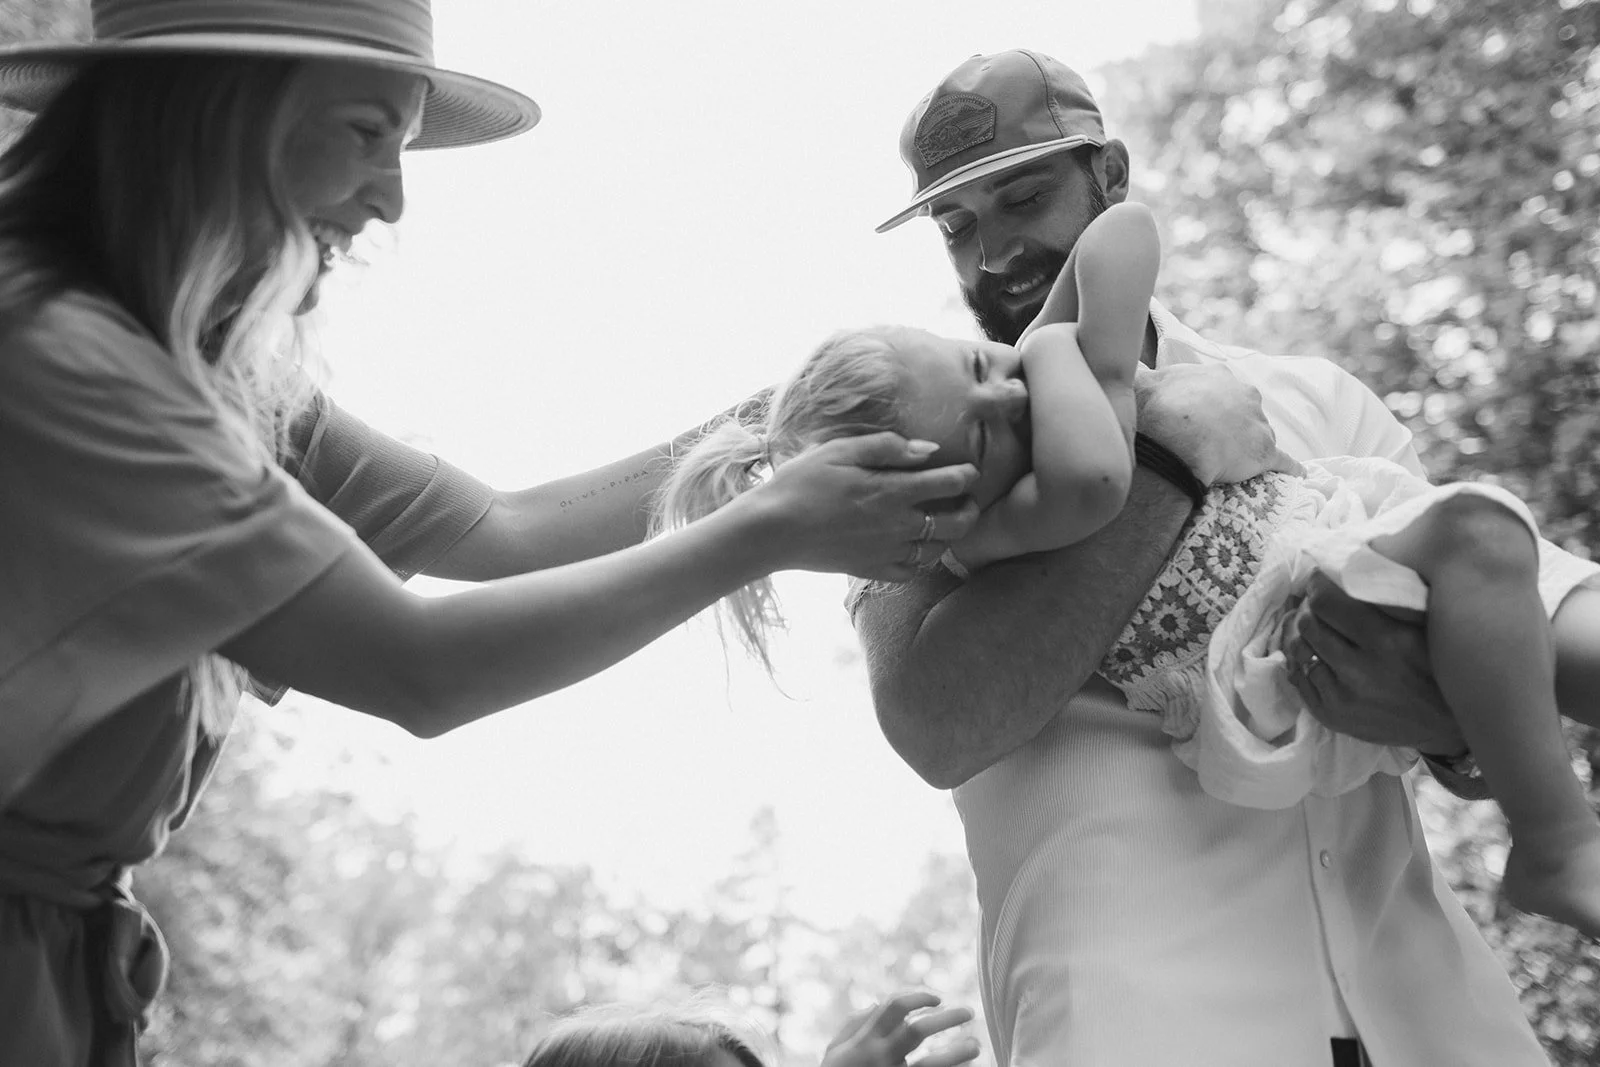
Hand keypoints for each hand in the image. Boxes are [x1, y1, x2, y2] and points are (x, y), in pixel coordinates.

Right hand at [761, 433, 980, 581]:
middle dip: (970, 511)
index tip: (970, 470)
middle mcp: (897, 525)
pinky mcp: (871, 570)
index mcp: (892, 491)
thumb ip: (888, 447)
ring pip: (937, 550)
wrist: (772, 530)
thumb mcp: (840, 450)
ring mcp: (886, 551)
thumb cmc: (802, 483)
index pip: (949, 483)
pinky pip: (910, 571)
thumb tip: (928, 450)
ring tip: (947, 525)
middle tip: (968, 501)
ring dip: (949, 537)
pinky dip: (921, 561)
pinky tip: (915, 548)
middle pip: (956, 524)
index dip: (967, 475)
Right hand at [822, 991, 980, 1066]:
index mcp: (865, 1040)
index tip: (938, 998)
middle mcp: (880, 1058)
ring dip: (958, 1053)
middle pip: (918, 1031)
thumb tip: (876, 1004)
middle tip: (968, 1012)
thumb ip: (853, 1025)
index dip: (919, 997)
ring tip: (975, 1046)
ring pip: (931, 1065)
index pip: (895, 1007)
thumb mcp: (834, 1052)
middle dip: (947, 1018)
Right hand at [1135, 363, 1301, 484]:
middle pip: (1247, 413)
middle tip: (1214, 444)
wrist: (1172, 432)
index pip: (1225, 393)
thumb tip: (1130, 376)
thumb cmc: (1156, 406)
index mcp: (1221, 376)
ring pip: (1259, 437)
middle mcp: (1246, 395)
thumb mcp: (1149, 381)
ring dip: (1249, 449)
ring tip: (1233, 466)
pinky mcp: (1265, 452)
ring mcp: (1258, 423)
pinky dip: (1290, 468)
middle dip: (1235, 427)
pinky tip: (1296, 475)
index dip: (1213, 410)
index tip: (1202, 422)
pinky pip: (1284, 461)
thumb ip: (1151, 381)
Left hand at [1281, 572, 1466, 755]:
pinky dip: (1299, 660)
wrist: (1446, 727)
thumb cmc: (1437, 668)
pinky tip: (1308, 650)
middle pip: (1309, 624)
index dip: (1317, 585)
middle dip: (1307, 608)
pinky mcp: (1331, 716)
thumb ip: (1391, 599)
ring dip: (1298, 632)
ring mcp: (1343, 696)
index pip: (1327, 602)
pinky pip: (1298, 678)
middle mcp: (1361, 670)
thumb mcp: (1424, 628)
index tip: (1318, 578)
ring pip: (1298, 650)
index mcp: (1388, 641)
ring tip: (1306, 622)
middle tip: (1314, 602)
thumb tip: (1353, 563)